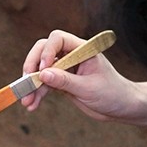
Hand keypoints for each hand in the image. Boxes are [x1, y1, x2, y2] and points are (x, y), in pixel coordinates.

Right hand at [20, 29, 136, 120]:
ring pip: (41, 70)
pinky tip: (32, 105)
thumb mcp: (88, 88)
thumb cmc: (112, 93)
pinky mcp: (62, 82)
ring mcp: (66, 69)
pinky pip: (44, 85)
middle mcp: (72, 55)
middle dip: (32, 66)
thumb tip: (42, 74)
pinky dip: (37, 94)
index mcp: (82, 49)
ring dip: (32, 85)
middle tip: (26, 82)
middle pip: (43, 51)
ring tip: (26, 101)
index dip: (47, 52)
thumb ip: (65, 81)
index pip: (58, 39)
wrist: (121, 108)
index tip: (43, 70)